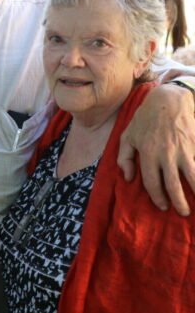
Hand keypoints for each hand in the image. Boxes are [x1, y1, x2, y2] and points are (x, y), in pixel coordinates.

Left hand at [117, 83, 194, 215]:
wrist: (168, 101)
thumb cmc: (144, 119)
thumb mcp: (127, 136)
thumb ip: (124, 158)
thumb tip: (128, 178)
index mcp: (147, 153)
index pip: (152, 182)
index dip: (158, 197)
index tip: (163, 206)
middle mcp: (165, 154)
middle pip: (173, 185)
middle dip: (178, 202)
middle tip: (182, 211)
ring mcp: (182, 150)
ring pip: (191, 178)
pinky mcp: (194, 145)